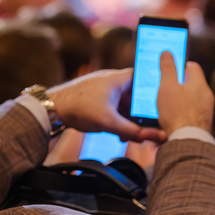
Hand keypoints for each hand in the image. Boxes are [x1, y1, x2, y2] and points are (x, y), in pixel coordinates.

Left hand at [48, 69, 165, 143]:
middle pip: (134, 94)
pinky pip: (113, 106)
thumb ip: (132, 131)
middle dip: (141, 111)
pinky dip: (117, 118)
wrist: (52, 108)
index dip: (154, 89)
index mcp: (118, 79)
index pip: (143, 77)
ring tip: (132, 133)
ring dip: (128, 117)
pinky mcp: (95, 98)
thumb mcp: (109, 122)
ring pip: (123, 102)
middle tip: (149, 125)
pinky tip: (118, 133)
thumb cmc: (79, 107)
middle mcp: (111, 80)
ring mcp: (102, 89)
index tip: (162, 102)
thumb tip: (152, 137)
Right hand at [156, 51, 213, 135]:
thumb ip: (167, 68)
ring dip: (181, 100)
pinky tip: (173, 119)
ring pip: (192, 99)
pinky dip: (183, 113)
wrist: (188, 140)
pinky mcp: (203, 123)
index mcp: (199, 83)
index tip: (169, 70)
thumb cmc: (177, 112)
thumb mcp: (167, 86)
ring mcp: (206, 110)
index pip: (192, 66)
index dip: (180, 66)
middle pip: (192, 83)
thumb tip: (167, 52)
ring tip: (166, 106)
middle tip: (164, 88)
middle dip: (179, 85)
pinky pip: (192, 112)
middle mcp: (206, 95)